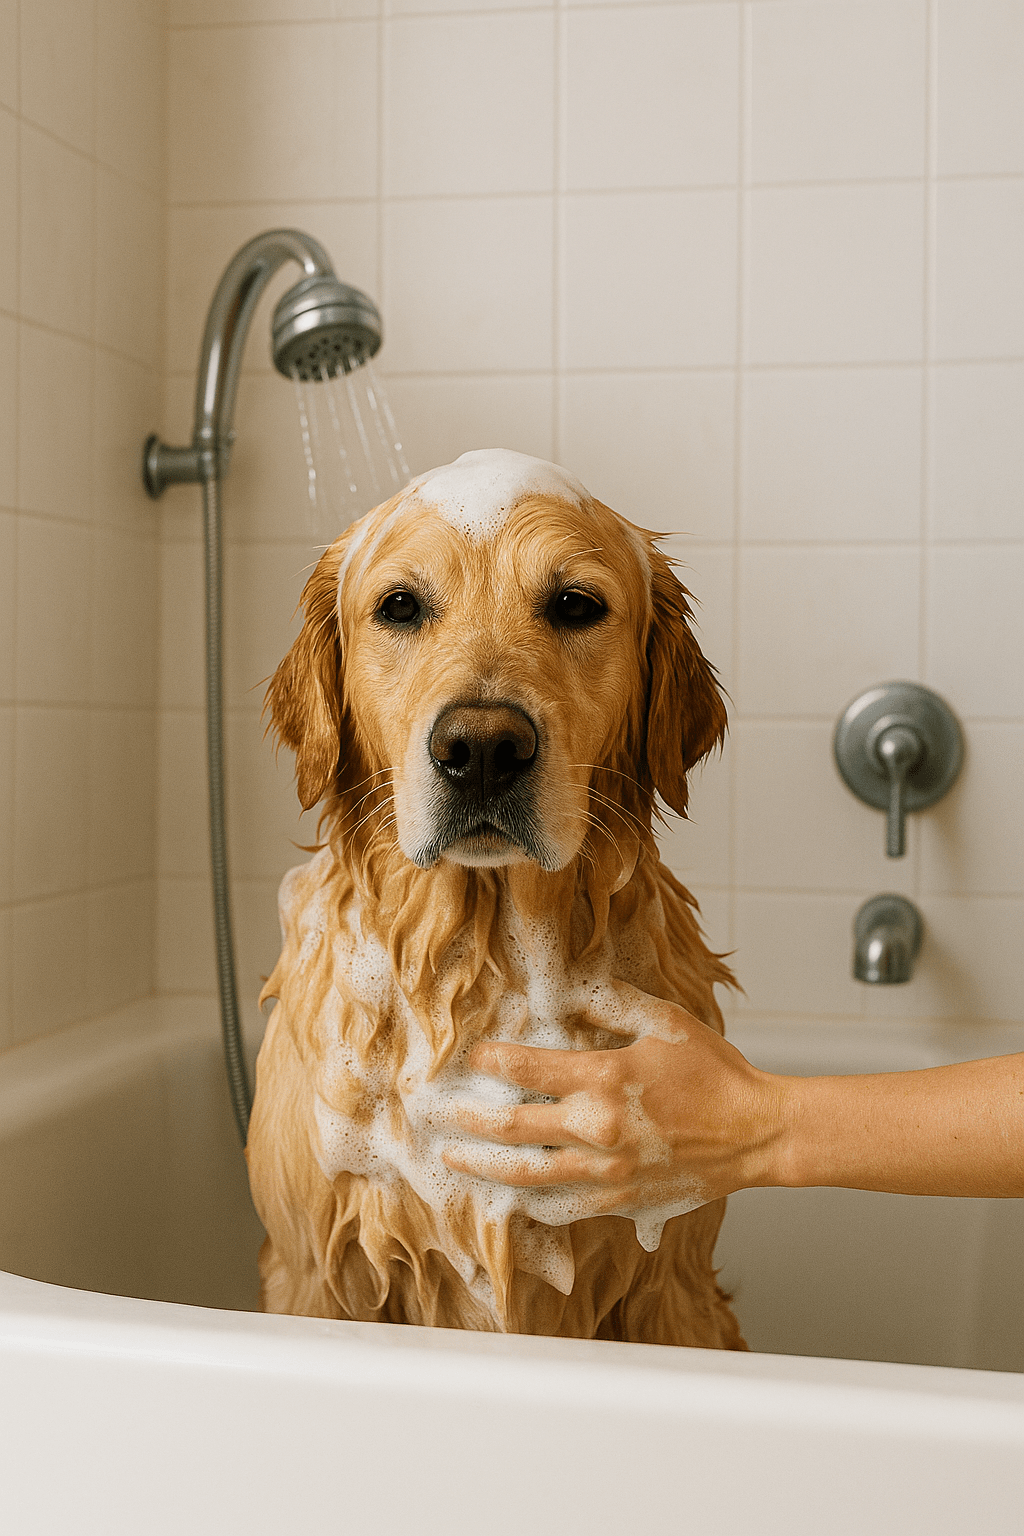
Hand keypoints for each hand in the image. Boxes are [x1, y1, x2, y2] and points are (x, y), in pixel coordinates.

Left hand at [443, 985, 789, 1222]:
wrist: (755, 1133)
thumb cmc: (714, 1074)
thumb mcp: (664, 1022)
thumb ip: (612, 1004)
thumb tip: (570, 989)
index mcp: (604, 1077)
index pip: (528, 1066)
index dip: (493, 1058)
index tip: (475, 1054)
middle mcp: (597, 1128)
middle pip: (513, 1126)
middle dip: (470, 1117)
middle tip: (443, 1112)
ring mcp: (606, 1171)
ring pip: (526, 1175)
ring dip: (484, 1167)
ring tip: (454, 1160)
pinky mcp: (620, 1201)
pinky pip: (561, 1207)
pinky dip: (528, 1202)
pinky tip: (507, 1197)